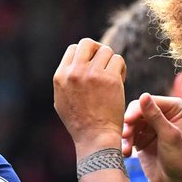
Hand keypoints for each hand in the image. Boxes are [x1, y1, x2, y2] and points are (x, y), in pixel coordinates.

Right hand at [52, 38, 126, 153]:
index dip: (85, 54)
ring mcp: (93, 74)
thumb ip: (65, 80)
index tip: (92, 65)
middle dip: (97, 50)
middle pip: (87, 43)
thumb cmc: (80, 124)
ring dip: (111, 61)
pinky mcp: (110, 79)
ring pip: (106, 50)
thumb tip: (72, 64)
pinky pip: (118, 60)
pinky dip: (121, 69)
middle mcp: (75, 72)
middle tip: (104, 63)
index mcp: (61, 76)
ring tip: (112, 76)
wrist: (95, 138)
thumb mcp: (61, 101)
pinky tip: (119, 82)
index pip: (73, 49)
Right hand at [122, 93, 181, 181]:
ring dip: (126, 134)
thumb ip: (155, 116)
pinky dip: (125, 142)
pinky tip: (126, 154)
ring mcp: (151, 126)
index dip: (136, 110)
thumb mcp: (168, 135)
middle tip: (125, 135)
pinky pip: (128, 134)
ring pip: (130, 122)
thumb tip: (143, 95)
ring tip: (127, 148)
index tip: (128, 121)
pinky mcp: (141, 138)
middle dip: (129, 122)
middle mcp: (162, 113)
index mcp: (174, 107)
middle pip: (137, 110)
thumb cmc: (179, 159)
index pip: (149, 101)